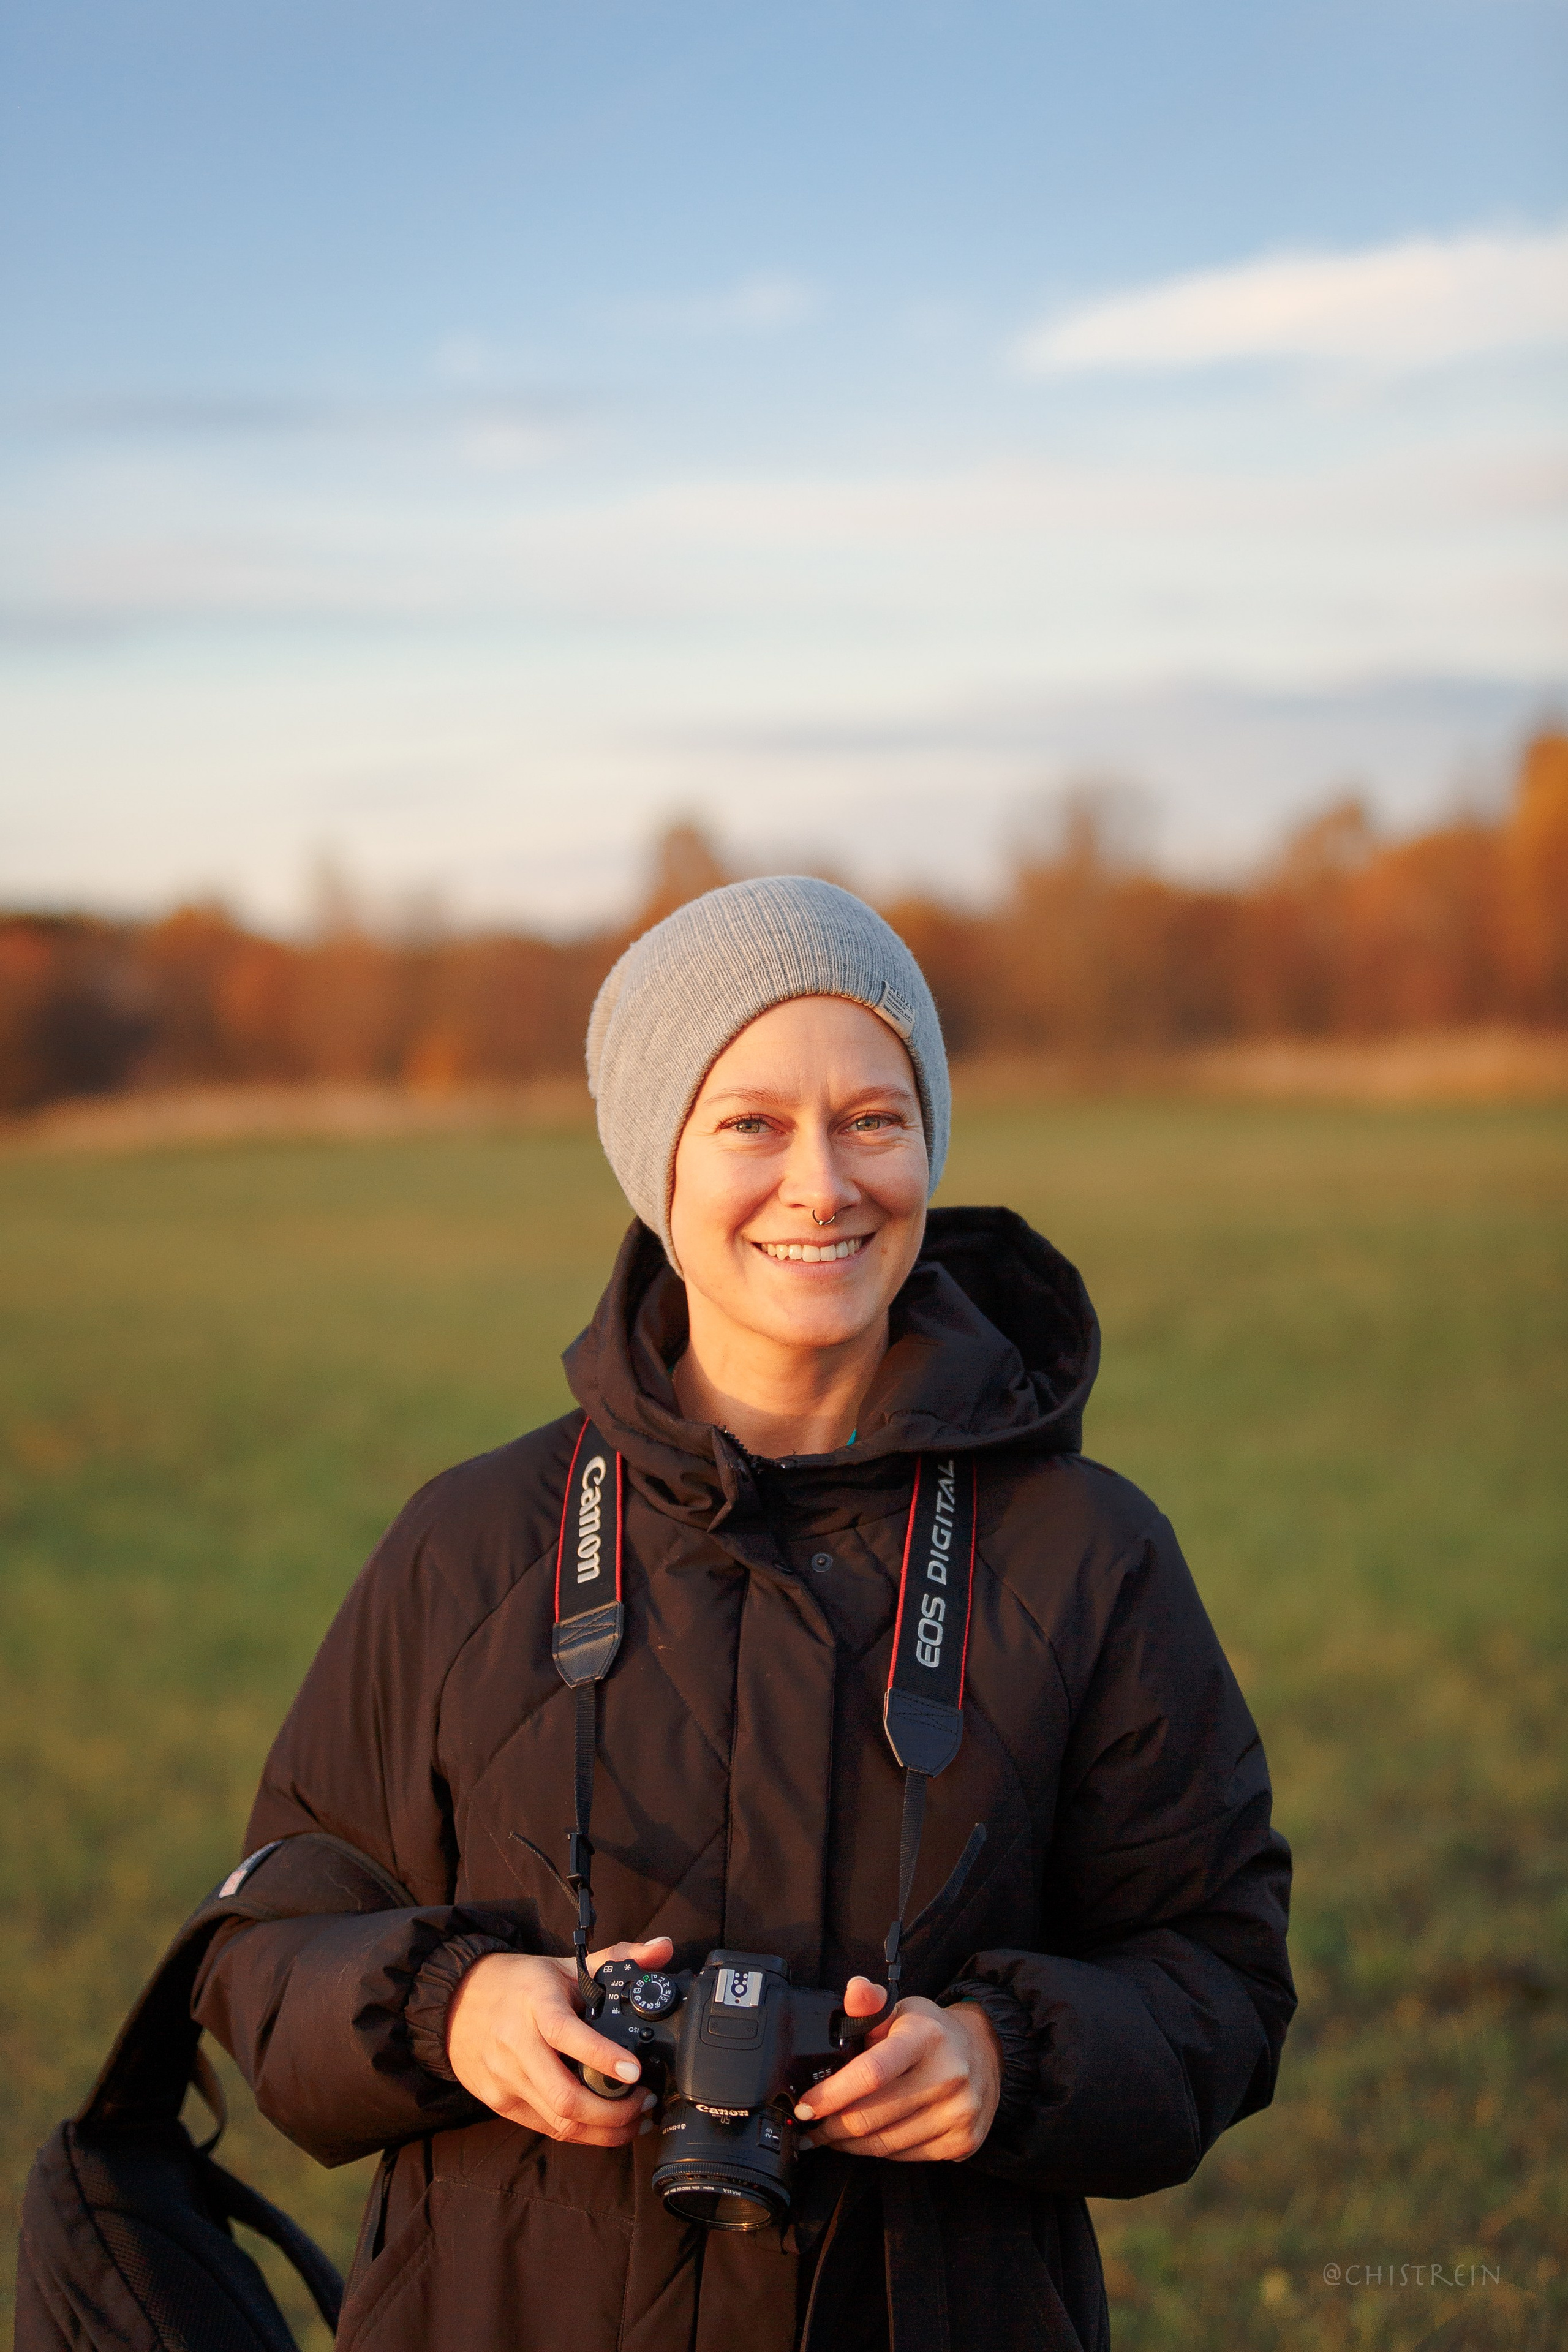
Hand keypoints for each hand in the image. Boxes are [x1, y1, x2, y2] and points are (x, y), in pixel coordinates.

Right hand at [445, 1935, 674, 2147]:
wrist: (455, 2001)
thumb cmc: (519, 1984)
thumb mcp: (564, 1964)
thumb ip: (618, 1957)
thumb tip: (664, 1948)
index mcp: (535, 2004)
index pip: (566, 2034)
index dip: (602, 2057)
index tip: (635, 2071)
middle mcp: (516, 2045)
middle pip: (565, 2096)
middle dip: (613, 2112)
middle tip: (646, 2103)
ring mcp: (505, 2079)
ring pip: (558, 2121)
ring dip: (603, 2131)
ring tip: (635, 2121)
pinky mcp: (499, 2102)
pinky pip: (545, 2127)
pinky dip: (580, 2133)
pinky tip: (604, 2127)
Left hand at [794, 1979, 1001, 2162]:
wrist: (987, 2053)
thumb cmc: (930, 2032)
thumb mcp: (901, 2010)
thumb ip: (870, 2005)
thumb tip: (854, 1989)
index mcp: (926, 2037)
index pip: (870, 2073)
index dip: (831, 2095)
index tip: (805, 2107)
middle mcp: (948, 2075)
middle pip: (871, 2117)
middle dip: (830, 2127)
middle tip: (811, 2127)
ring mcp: (959, 2113)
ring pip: (885, 2145)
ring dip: (849, 2144)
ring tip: (832, 2135)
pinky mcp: (964, 2141)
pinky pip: (905, 2157)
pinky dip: (880, 2152)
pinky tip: (869, 2140)